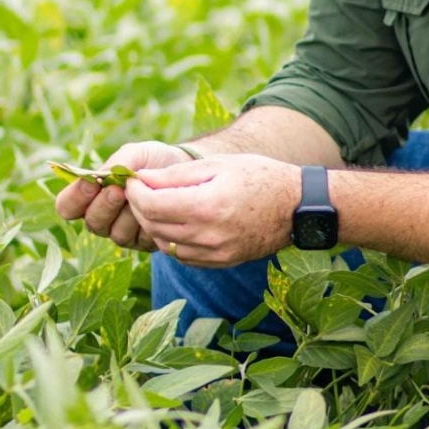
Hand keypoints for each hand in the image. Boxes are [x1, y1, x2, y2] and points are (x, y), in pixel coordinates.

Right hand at [55, 142, 191, 250]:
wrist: (186, 171)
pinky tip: (159, 208)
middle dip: (105, 205)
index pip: (67, 206)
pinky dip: (149, 223)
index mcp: (92, 196)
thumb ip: (119, 160)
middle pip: (92, 222)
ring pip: (116, 233)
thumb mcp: (138, 152)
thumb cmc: (153, 161)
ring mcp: (123, 232)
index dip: (76, 197)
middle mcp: (103, 218)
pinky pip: (140, 240)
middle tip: (120, 190)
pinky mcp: (143, 243)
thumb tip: (103, 175)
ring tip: (145, 196)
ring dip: (130, 214)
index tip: (92, 182)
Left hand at [126, 155, 300, 267]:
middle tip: (142, 190)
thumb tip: (141, 178)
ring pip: (165, 243)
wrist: (297, 206)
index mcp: (207, 206)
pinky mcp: (220, 262)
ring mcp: (214, 253)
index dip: (135, 192)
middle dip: (141, 207)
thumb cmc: (260, 176)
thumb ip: (177, 174)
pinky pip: (182, 255)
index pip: (152, 205)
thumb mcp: (220, 165)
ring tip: (161, 203)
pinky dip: (173, 239)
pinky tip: (180, 221)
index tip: (132, 180)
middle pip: (154, 226)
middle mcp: (208, 235)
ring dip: (155, 224)